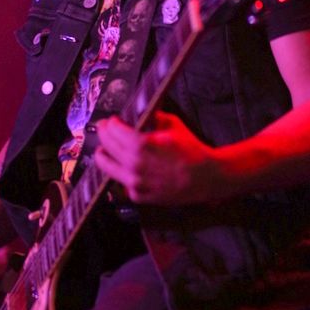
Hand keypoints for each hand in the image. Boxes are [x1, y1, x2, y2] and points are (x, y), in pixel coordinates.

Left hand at [95, 111, 218, 206]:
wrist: (205, 177)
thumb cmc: (191, 150)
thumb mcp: (173, 125)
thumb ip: (153, 116)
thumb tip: (140, 112)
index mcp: (141, 145)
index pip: (113, 130)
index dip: (110, 123)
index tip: (111, 120)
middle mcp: (134, 165)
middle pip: (107, 146)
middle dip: (104, 134)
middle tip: (105, 129)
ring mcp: (135, 183)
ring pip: (106, 168)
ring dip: (103, 155)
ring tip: (104, 150)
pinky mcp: (139, 196)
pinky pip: (121, 183)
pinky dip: (120, 173)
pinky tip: (123, 167)